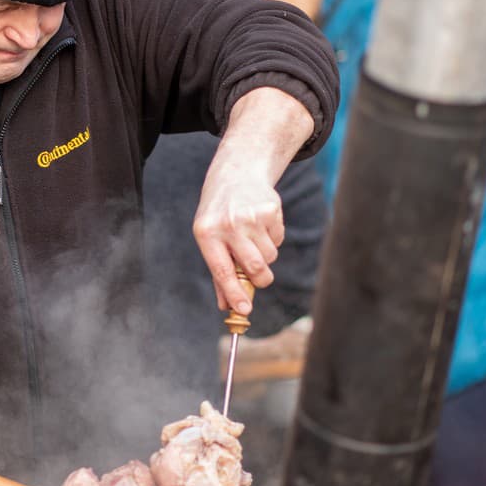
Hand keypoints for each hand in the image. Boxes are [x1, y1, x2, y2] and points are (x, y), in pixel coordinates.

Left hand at [194, 157, 283, 311]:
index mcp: (206, 233)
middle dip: (260, 280)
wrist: (236, 175)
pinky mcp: (270, 210)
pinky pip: (278, 240)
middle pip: (254, 267)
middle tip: (260, 279)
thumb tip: (227, 306)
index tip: (244, 310)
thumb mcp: (209, 238)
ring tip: (253, 239)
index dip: (234, 294)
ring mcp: (250, 216)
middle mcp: (228, 224)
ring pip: (269, 256)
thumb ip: (218, 272)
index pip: (222, 271)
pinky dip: (272, 239)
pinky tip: (260, 225)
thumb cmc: (218, 215)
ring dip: (265, 256)